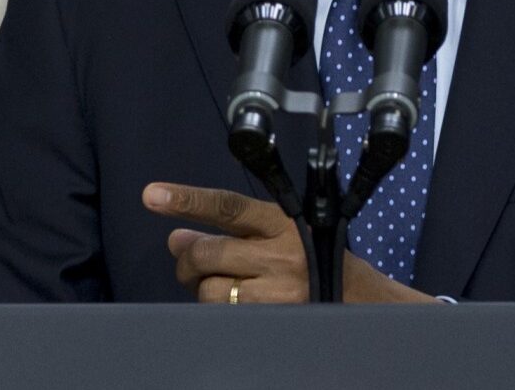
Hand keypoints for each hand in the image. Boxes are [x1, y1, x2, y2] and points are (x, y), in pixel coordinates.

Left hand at [142, 182, 442, 303]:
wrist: (363, 303)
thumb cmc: (316, 261)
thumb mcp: (281, 233)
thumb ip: (231, 232)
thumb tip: (177, 236)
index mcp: (282, 222)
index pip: (226, 206)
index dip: (187, 199)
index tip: (152, 195)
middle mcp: (280, 254)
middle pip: (209, 251)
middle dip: (188, 259)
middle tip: (189, 262)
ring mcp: (278, 291)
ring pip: (211, 289)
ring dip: (203, 288)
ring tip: (220, 286)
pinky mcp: (275, 319)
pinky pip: (224, 316)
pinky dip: (218, 310)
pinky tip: (232, 305)